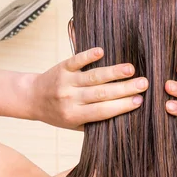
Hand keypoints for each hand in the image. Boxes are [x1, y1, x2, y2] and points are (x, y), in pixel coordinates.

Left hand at [32, 47, 147, 129]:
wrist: (32, 98)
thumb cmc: (58, 114)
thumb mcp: (74, 125)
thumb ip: (95, 121)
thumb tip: (124, 115)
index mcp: (74, 115)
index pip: (102, 111)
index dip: (122, 106)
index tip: (140, 101)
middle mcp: (69, 99)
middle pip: (101, 93)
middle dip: (124, 89)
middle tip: (144, 84)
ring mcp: (65, 82)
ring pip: (93, 77)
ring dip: (113, 72)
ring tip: (131, 69)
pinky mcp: (62, 68)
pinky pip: (76, 61)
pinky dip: (88, 56)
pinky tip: (102, 51)